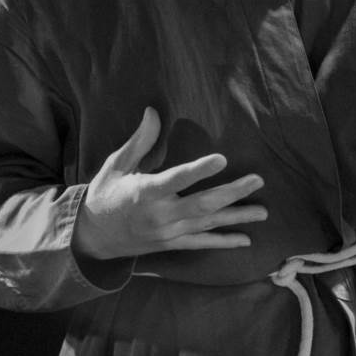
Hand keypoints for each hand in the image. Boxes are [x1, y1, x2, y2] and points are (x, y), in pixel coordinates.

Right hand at [72, 107, 266, 259]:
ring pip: (208, 224)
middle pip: (203, 203)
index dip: (199, 170)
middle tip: (257, 180)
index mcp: (145, 192)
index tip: (222, 158)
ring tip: (263, 212)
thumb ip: (139, 141)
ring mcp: (168, 232)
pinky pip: (202, 243)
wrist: (92, 236)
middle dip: (233, 192)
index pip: (177, 179)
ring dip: (237, 217)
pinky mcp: (172, 243)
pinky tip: (245, 240)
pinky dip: (224, 241)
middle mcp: (160, 215)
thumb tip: (153, 111)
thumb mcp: (116, 165)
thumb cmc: (105, 194)